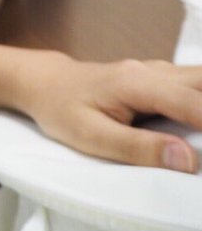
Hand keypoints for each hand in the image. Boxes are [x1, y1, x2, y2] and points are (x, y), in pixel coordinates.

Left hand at [18, 53, 201, 172]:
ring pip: (201, 79)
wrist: (44, 82)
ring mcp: (157, 71)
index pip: (191, 103)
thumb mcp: (91, 136)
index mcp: (135, 83)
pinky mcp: (159, 79)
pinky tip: (198, 125)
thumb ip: (139, 148)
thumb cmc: (61, 108)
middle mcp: (151, 70)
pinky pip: (194, 85)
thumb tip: (187, 160)